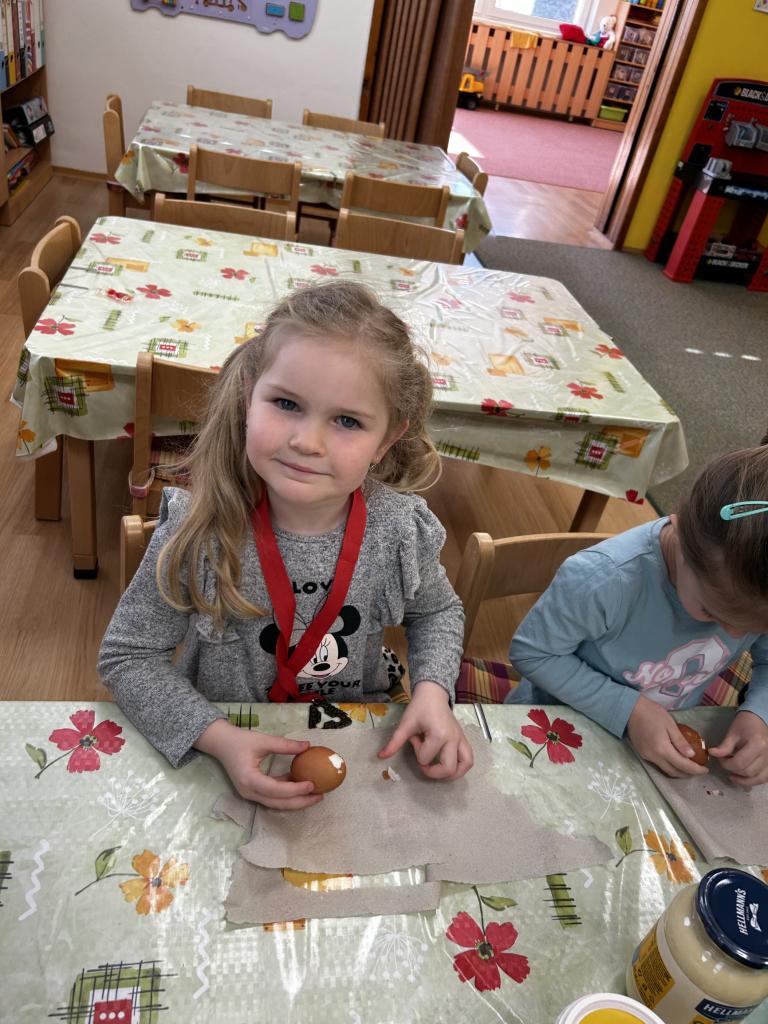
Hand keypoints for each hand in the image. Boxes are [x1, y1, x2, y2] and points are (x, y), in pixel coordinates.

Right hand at [194, 719, 323, 809]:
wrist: (221, 744)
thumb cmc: (241, 741)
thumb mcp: (263, 740)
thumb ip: (285, 745)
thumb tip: (308, 746)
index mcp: (249, 779)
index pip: (276, 789)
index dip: (295, 789)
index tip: (312, 784)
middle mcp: (249, 792)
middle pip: (278, 803)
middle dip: (300, 802)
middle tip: (320, 795)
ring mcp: (250, 794)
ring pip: (276, 803)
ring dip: (295, 800)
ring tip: (315, 795)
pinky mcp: (254, 791)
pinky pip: (273, 797)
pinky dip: (287, 794)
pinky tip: (301, 786)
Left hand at [377, 681, 473, 779]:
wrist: (433, 694)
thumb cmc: (419, 708)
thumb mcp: (405, 724)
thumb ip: (394, 742)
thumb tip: (380, 756)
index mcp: (439, 734)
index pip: (425, 758)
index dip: (417, 752)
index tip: (414, 740)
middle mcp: (453, 739)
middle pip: (448, 768)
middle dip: (433, 772)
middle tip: (424, 764)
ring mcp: (461, 739)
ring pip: (465, 765)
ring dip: (452, 774)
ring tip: (439, 771)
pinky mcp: (463, 739)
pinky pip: (468, 758)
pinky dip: (461, 767)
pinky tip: (450, 766)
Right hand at [626, 697, 708, 777]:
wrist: (631, 709)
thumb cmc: (652, 713)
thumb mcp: (670, 725)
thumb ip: (680, 741)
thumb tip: (691, 755)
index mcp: (662, 749)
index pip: (682, 765)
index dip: (695, 770)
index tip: (705, 769)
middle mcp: (653, 757)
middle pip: (674, 772)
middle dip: (688, 774)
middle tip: (698, 770)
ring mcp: (646, 756)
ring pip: (665, 770)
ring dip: (678, 772)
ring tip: (688, 767)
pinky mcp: (642, 754)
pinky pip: (658, 765)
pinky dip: (669, 766)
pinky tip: (674, 760)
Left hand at [709, 711, 767, 787]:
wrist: (760, 720)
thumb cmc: (745, 724)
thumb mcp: (732, 733)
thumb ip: (724, 746)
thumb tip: (711, 754)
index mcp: (757, 744)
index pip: (739, 763)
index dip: (726, 764)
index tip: (720, 759)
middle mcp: (767, 755)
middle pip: (748, 772)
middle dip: (733, 770)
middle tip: (725, 763)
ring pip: (757, 779)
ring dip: (743, 780)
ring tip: (733, 774)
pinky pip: (764, 779)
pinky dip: (753, 781)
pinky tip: (744, 777)